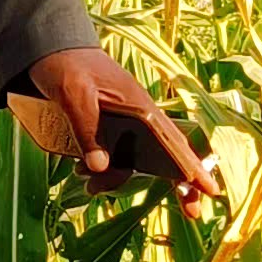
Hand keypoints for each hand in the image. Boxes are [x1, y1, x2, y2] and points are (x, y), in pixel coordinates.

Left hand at [25, 46, 221, 204]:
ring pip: (133, 161)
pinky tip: (81, 172)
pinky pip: (114, 155)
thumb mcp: (73, 94)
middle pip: (167, 155)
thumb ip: (86, 128)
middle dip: (179, 183)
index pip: (175, 141)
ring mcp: (125, 123)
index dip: (194, 168)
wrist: (49, 48)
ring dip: (115, 178)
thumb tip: (100, 167)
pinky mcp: (107, 127)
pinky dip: (102, 169)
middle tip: (192, 213)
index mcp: (140, 107)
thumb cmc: (67, 65)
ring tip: (88, 185)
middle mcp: (139, 118)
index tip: (212, 190)